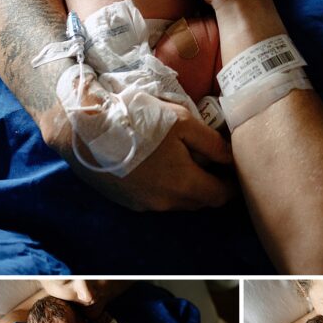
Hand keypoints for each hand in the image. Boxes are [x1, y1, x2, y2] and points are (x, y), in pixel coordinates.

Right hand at [67, 104, 234, 211]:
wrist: (86, 128)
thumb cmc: (138, 119)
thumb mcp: (183, 121)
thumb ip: (212, 143)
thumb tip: (232, 158)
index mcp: (184, 184)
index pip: (221, 196)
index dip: (233, 185)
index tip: (235, 172)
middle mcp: (166, 202)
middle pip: (200, 200)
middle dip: (212, 186)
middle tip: (216, 165)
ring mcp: (144, 204)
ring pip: (177, 201)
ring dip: (188, 186)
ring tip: (188, 161)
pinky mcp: (127, 200)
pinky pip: (156, 198)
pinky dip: (166, 186)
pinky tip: (160, 165)